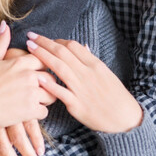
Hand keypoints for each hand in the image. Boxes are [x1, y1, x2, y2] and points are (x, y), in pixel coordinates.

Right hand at [0, 22, 49, 134]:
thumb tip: (5, 25)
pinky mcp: (30, 110)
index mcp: (20, 63)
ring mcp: (31, 93)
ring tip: (32, 101)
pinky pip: (44, 112)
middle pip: (51, 77)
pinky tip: (26, 112)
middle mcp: (29, 76)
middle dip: (47, 84)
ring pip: (52, 95)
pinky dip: (37, 113)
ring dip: (44, 99)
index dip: (42, 67)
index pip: (44, 60)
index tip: (37, 74)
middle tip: (37, 90)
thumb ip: (1, 43)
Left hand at [26, 33, 142, 132]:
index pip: (73, 46)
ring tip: (29, 48)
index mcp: (95, 65)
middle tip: (31, 36)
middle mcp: (87, 74)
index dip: (57, 41)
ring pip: (59, 68)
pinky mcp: (77, 105)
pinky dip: (49, 84)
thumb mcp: (106, 73)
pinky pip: (61, 92)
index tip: (46, 40)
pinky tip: (38, 76)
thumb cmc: (115, 95)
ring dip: (42, 56)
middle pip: (63, 53)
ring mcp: (82, 89)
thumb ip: (91, 60)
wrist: (125, 118)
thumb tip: (82, 46)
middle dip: (44, 43)